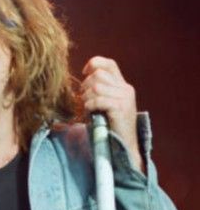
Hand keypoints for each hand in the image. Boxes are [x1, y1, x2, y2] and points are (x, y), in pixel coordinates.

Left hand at [81, 56, 144, 172]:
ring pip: (96, 86)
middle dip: (85, 85)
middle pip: (98, 75)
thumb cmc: (111, 126)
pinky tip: (90, 111)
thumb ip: (100, 91)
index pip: (109, 64)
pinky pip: (99, 99)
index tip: (84, 72)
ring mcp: (125, 98)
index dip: (94, 63)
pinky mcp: (120, 108)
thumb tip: (83, 80)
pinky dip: (90, 105)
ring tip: (87, 106)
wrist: (125, 146)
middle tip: (83, 98)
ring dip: (86, 97)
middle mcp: (126, 89)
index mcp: (123, 86)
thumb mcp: (107, 104)